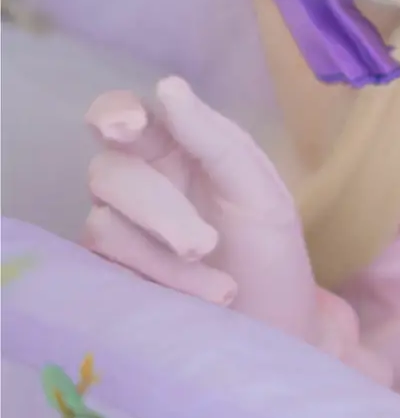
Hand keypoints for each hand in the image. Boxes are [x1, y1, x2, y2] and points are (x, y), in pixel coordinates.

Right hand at [83, 78, 388, 379]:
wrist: (279, 330)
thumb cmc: (271, 255)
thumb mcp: (260, 190)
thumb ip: (214, 138)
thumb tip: (167, 87)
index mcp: (174, 151)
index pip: (121, 115)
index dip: (113, 113)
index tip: (131, 127)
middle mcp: (138, 186)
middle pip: (110, 171)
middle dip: (158, 207)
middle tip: (204, 243)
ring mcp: (121, 234)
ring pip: (103, 222)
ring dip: (166, 254)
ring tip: (223, 286)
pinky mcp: (111, 278)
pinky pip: (106, 266)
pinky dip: (162, 280)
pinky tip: (209, 295)